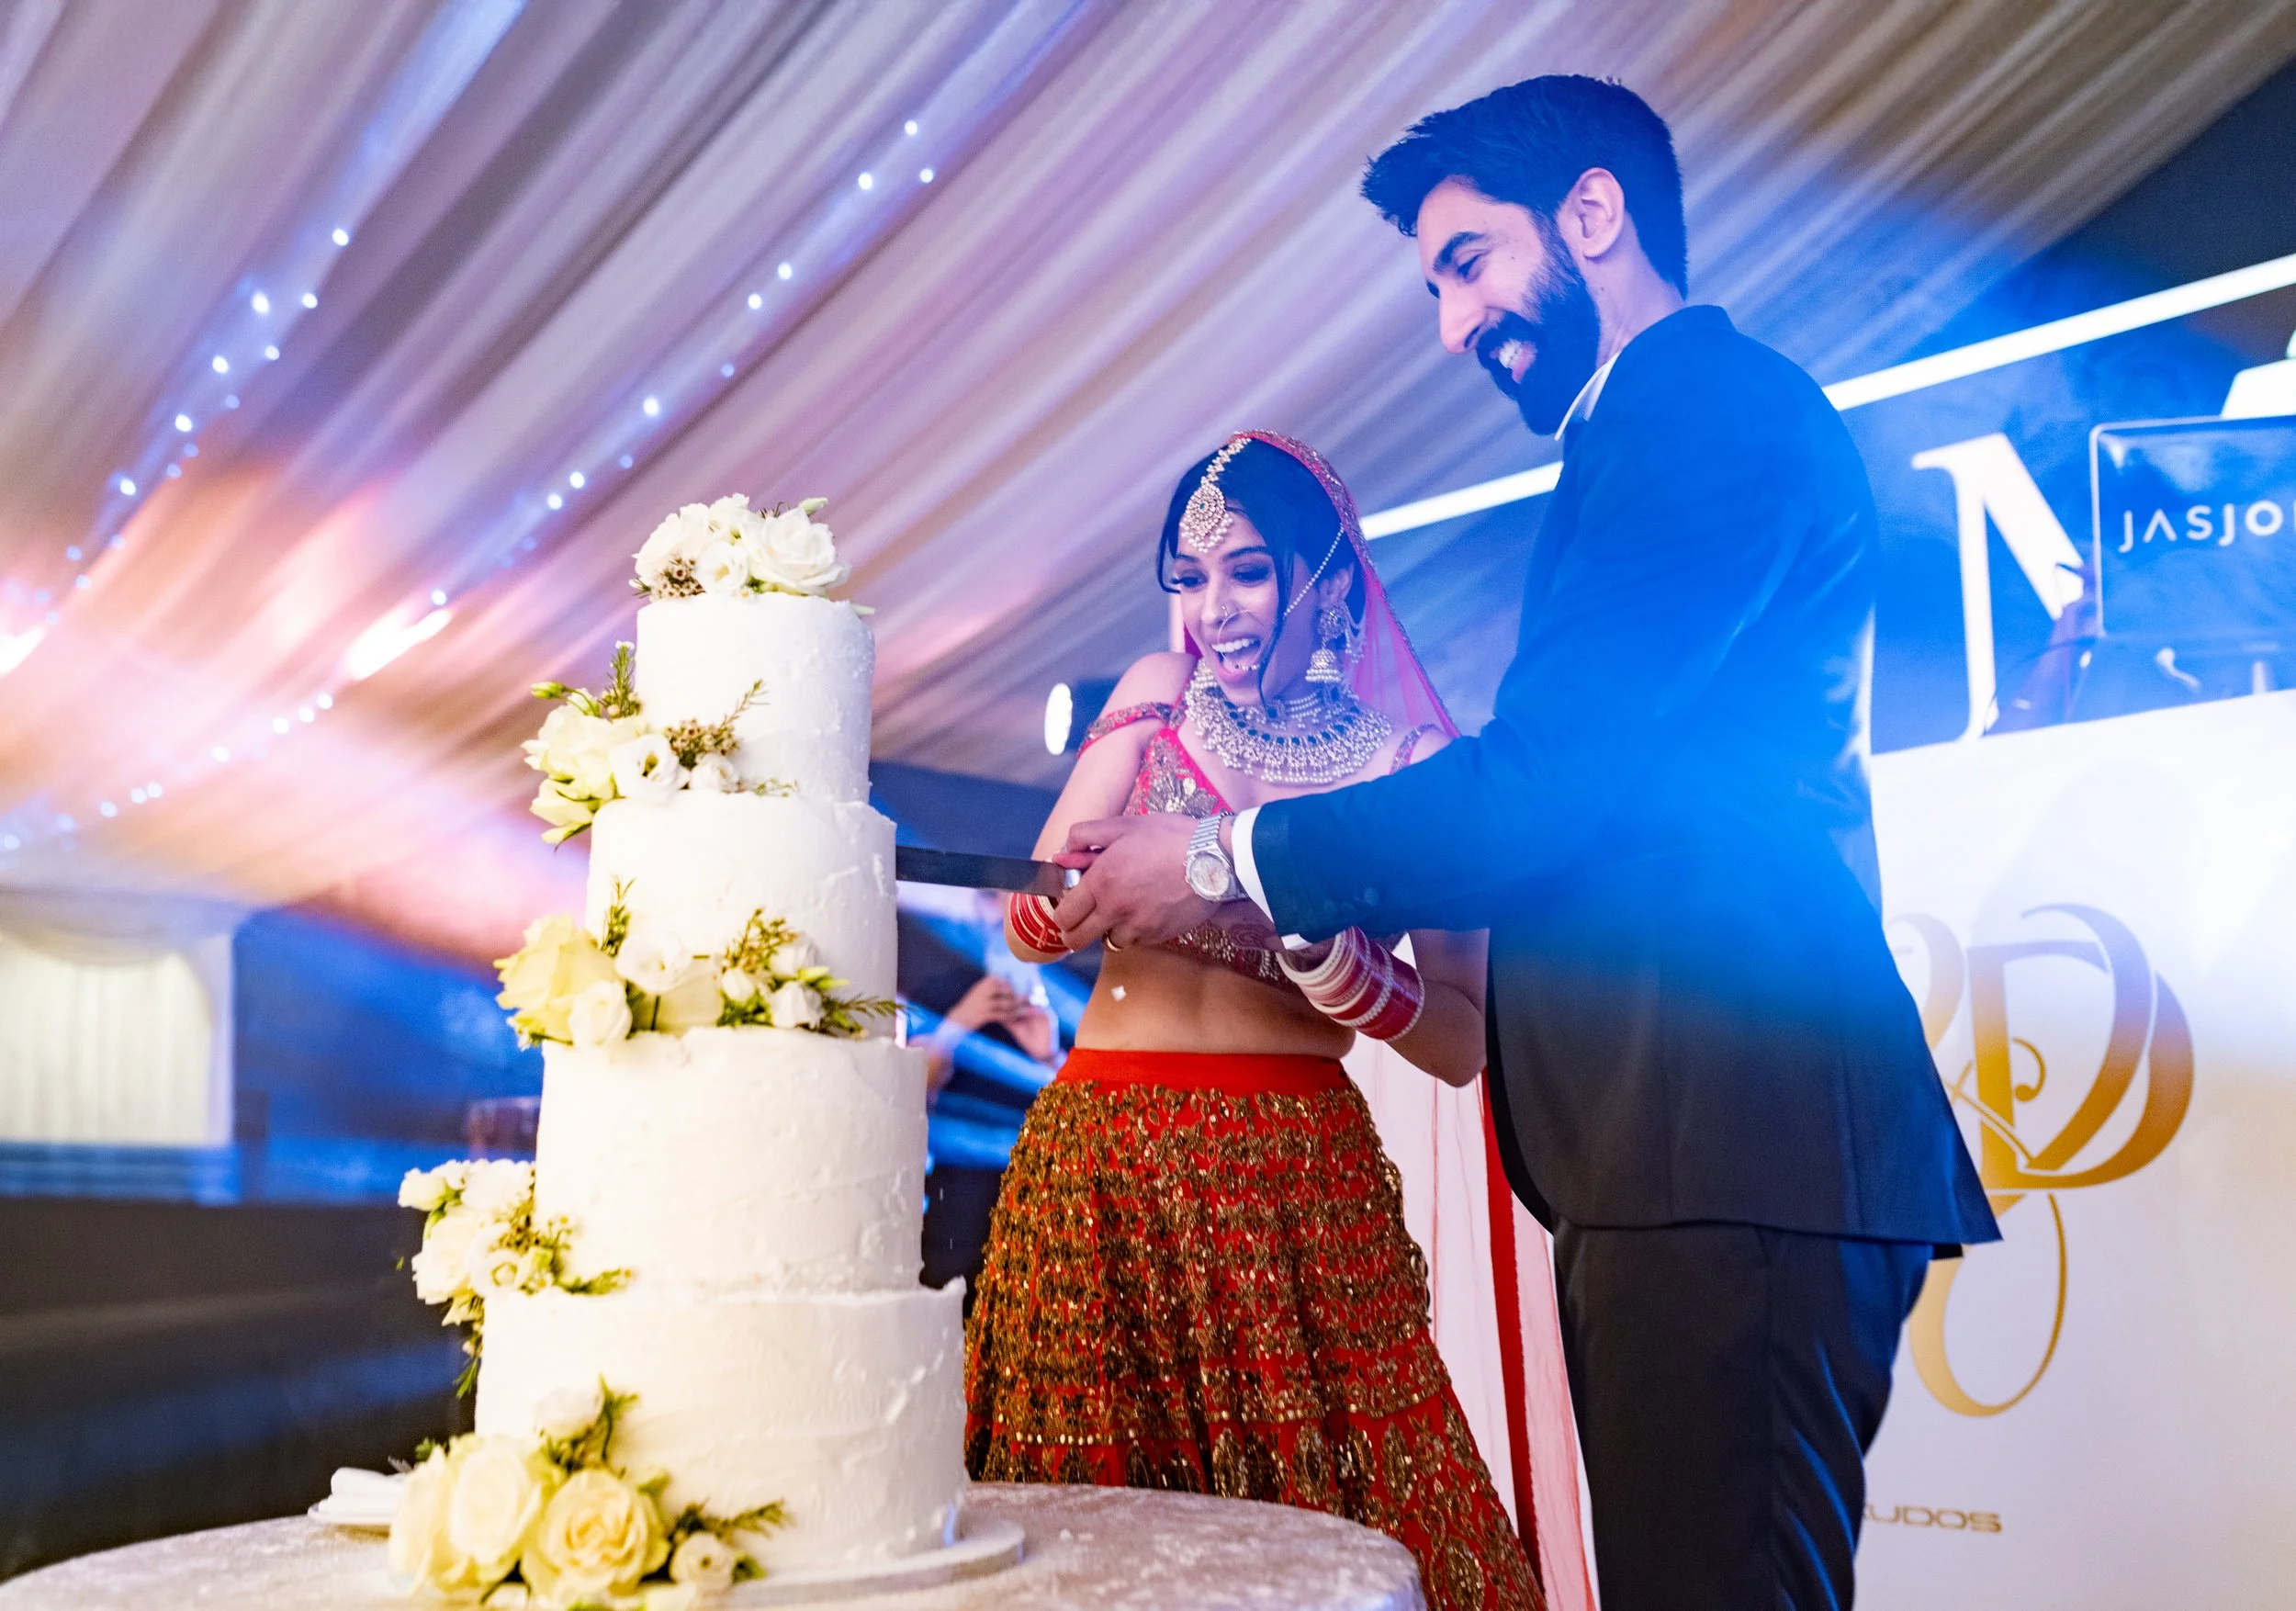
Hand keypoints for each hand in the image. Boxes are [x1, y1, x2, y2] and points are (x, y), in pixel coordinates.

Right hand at [945, 975, 1025, 1033]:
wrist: (959, 1018)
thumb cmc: (973, 1005)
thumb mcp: (982, 991)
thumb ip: (995, 987)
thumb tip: (1012, 984)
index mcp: (986, 982)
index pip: (1007, 983)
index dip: (1018, 989)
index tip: (1030, 993)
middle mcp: (985, 989)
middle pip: (1009, 993)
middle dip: (1021, 999)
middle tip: (1032, 1002)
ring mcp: (984, 1002)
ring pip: (1008, 1004)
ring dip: (1019, 1008)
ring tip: (1028, 1011)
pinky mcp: (985, 1014)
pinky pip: (1003, 1015)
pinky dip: (1012, 1016)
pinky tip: (1017, 1018)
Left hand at [1054, 814, 1218, 948]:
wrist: (1215, 858)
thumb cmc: (1169, 837)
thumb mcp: (1124, 825)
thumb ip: (1085, 837)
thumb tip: (1062, 854)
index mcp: (1101, 882)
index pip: (1064, 915)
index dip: (1063, 912)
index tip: (1070, 904)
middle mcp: (1115, 910)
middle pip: (1077, 940)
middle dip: (1076, 930)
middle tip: (1086, 917)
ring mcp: (1138, 927)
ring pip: (1108, 943)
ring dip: (1109, 930)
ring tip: (1123, 910)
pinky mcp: (1159, 935)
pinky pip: (1136, 942)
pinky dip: (1135, 931)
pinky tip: (1147, 911)